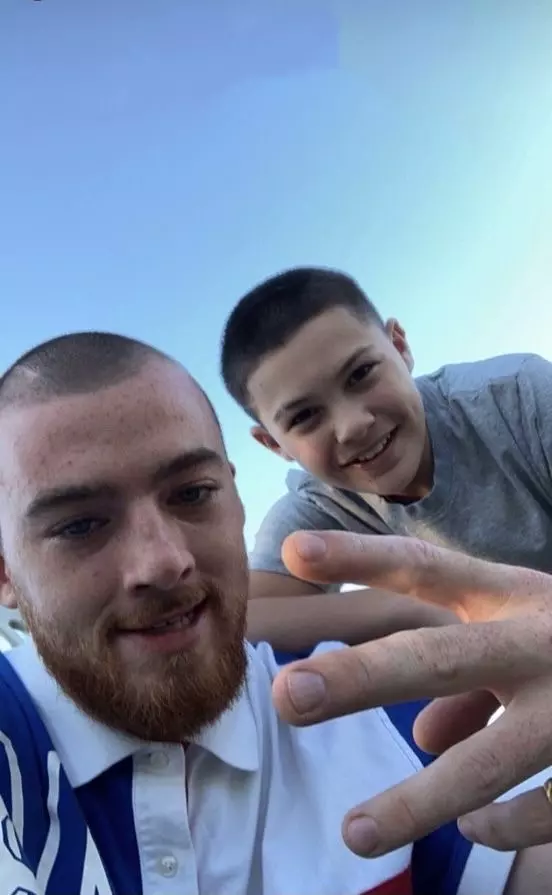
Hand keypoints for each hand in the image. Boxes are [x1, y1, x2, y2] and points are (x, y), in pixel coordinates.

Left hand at [272, 531, 551, 854]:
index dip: (363, 558)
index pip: (429, 569)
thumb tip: (423, 737)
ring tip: (354, 834)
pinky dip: (505, 826)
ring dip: (419, 800)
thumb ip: (473, 675)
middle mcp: (539, 641)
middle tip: (291, 696)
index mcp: (515, 596)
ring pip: (490, 760)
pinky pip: (546, 808)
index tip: (295, 553)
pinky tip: (474, 832)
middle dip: (365, 677)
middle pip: (441, 655)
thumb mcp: (531, 630)